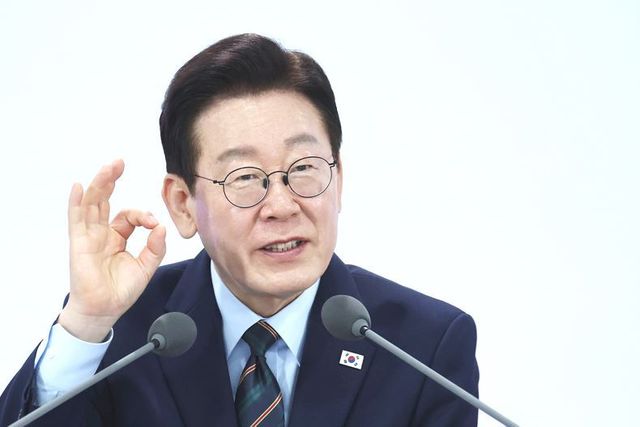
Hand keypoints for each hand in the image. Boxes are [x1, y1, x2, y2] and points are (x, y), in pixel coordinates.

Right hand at [58, 160, 165, 341]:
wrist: (105, 310)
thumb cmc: (121, 291)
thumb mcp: (146, 267)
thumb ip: (155, 247)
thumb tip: (162, 227)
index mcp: (117, 237)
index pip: (129, 216)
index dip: (143, 215)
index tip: (153, 223)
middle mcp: (102, 233)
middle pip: (105, 200)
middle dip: (112, 179)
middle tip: (120, 162)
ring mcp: (89, 236)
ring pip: (92, 204)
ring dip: (100, 184)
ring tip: (109, 167)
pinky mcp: (79, 243)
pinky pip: (76, 219)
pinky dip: (77, 202)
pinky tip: (79, 187)